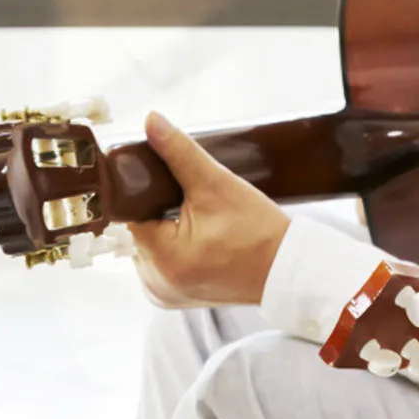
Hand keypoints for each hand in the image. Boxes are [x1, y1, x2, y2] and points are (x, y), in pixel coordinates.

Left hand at [126, 112, 291, 307]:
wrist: (290, 270)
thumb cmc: (260, 234)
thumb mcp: (216, 185)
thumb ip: (179, 151)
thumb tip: (151, 121)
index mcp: (160, 259)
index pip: (129, 212)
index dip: (140, 190)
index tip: (160, 178)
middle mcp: (155, 283)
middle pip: (137, 228)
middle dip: (155, 208)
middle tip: (185, 198)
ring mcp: (164, 294)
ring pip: (147, 244)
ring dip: (162, 227)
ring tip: (193, 216)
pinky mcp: (176, 297)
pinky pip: (160, 262)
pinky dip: (172, 246)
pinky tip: (193, 234)